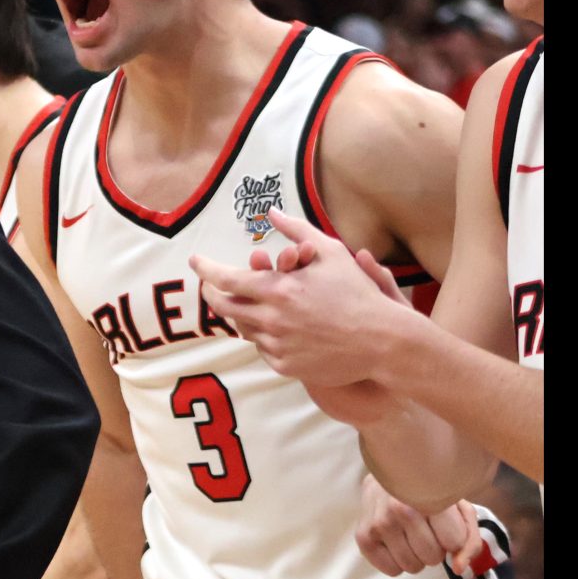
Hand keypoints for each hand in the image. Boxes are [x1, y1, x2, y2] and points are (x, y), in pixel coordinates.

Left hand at [191, 208, 415, 388]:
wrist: (382, 340)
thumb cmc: (357, 293)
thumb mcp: (330, 253)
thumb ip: (297, 230)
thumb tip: (272, 212)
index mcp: (279, 290)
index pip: (225, 280)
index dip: (206, 270)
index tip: (196, 261)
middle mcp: (272, 320)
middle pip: (224, 307)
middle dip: (212, 294)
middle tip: (210, 286)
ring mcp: (277, 346)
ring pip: (243, 328)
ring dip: (242, 314)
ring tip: (249, 302)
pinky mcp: (285, 366)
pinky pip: (262, 348)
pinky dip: (264, 335)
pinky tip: (277, 326)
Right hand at [353, 475, 482, 577]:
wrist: (391, 468)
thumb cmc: (430, 492)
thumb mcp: (459, 507)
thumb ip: (469, 539)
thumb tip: (458, 568)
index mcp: (428, 497)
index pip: (454, 542)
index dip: (454, 537)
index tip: (445, 522)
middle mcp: (400, 509)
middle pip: (432, 557)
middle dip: (434, 548)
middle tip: (426, 529)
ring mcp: (378, 523)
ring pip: (412, 566)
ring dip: (416, 556)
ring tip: (410, 535)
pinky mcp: (363, 536)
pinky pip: (391, 570)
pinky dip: (397, 562)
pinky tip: (396, 542)